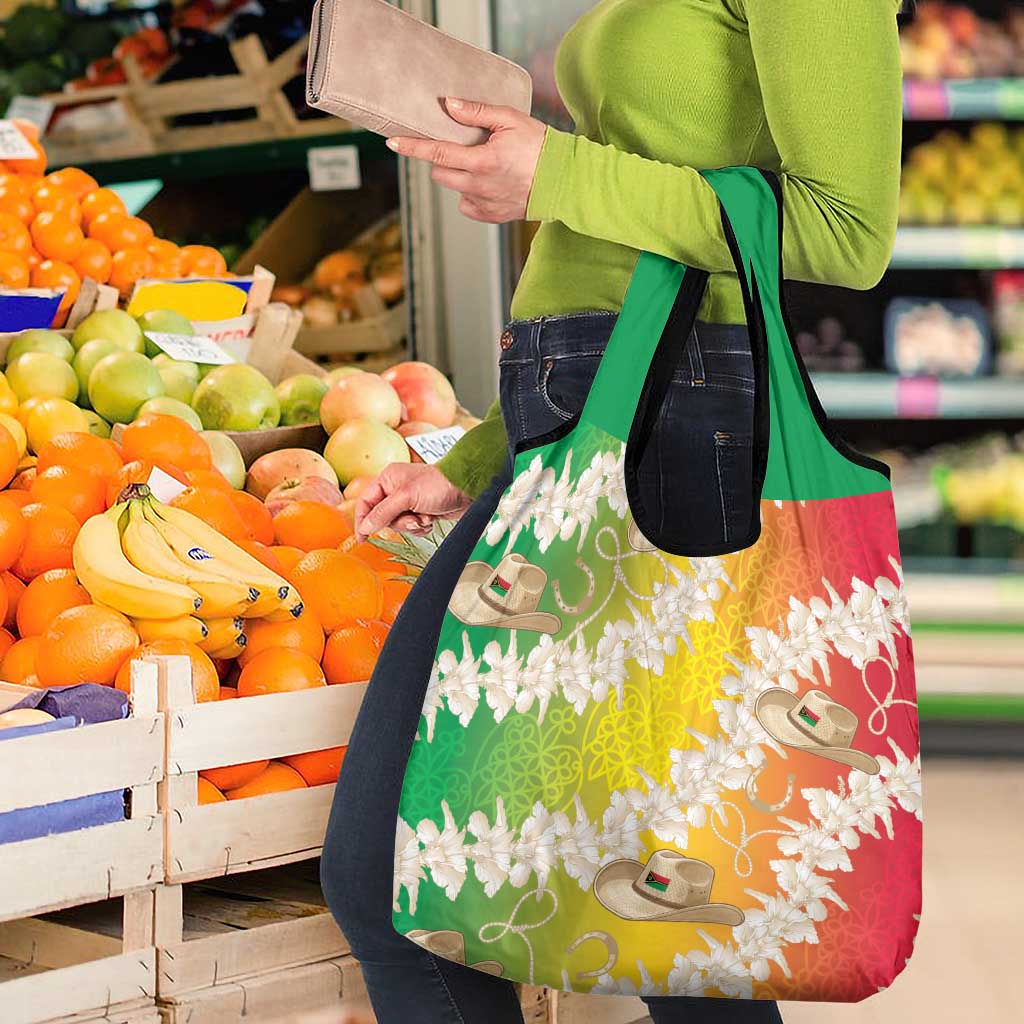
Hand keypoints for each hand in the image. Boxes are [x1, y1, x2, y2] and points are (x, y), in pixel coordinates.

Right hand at [354, 463, 471, 540]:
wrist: (467, 489)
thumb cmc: (438, 484)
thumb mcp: (406, 497)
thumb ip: (383, 512)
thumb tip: (365, 526)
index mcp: (388, 479)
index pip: (366, 502)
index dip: (362, 520)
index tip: (362, 538)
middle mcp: (396, 489)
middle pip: (382, 517)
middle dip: (398, 522)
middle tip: (412, 519)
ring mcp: (409, 501)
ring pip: (398, 524)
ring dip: (412, 525)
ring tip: (425, 517)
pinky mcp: (421, 511)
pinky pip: (412, 527)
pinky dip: (421, 527)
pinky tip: (431, 519)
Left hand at [385, 97, 546, 222]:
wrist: (564, 181)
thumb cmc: (540, 146)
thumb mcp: (510, 119)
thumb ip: (476, 112)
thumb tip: (448, 105)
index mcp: (482, 161)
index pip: (437, 153)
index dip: (412, 147)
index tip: (393, 143)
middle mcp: (479, 186)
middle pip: (440, 173)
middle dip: (442, 159)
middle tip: (460, 147)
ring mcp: (484, 204)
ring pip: (454, 188)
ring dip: (458, 175)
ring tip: (481, 164)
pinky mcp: (491, 216)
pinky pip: (467, 204)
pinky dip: (471, 193)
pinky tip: (488, 183)